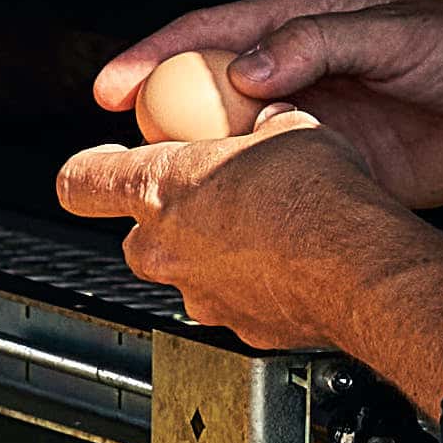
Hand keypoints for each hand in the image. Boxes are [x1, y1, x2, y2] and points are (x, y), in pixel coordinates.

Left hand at [51, 107, 442, 418]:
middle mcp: (166, 247)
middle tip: (207, 202)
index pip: (80, 181)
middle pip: (135, 238)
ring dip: (211, 254)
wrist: (361, 269)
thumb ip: (260, 126)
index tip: (94, 169)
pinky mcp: (238, 326)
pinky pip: (232, 301)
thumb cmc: (321, 199)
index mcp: (162, 187)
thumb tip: (268, 116)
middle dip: (164, 222)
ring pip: (185, 272)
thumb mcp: (287, 128)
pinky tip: (288, 266)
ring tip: (260, 233)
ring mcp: (199, 293)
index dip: (84, 173)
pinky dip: (251, 286)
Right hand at [85, 0, 442, 213]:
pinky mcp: (346, 171)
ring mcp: (321, 124)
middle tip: (124, 152)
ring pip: (241, 147)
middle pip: (211, 95)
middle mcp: (305, 74)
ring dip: (204, 169)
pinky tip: (233, 222)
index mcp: (308, 24)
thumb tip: (251, 64)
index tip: (113, 85)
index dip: (154, 57)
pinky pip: (284, 186)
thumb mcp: (397, 32)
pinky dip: (255, 203)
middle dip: (160, 121)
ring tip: (168, 194)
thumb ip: (321, 42)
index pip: (211, 35)